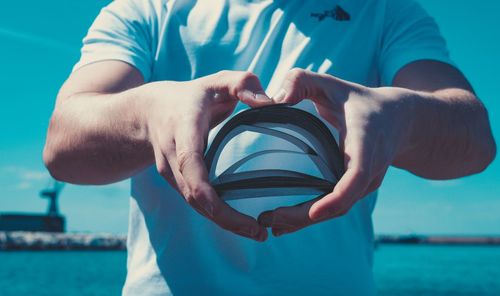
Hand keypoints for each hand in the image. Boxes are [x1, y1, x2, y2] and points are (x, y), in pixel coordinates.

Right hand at [143, 71, 272, 240]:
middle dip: (225, 218)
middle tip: (259, 233)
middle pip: (194, 195)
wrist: (150, 112)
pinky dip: (218, 216)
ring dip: (224, 222)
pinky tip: (241, 224)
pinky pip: (196, 203)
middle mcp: (173, 157)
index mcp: (183, 130)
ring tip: (257, 233)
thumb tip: (269, 102)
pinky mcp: (177, 183)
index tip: (224, 209)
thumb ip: (242, 83)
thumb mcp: (216, 81)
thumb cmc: (190, 96)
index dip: (204, 189)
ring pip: (195, 205)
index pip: (189, 162)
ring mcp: (172, 173)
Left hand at [258, 68, 414, 235]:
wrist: (398, 118)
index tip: (315, 213)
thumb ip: (301, 81)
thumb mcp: (331, 83)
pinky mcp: (359, 189)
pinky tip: (285, 223)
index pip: (357, 175)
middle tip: (270, 220)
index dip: (338, 197)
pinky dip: (312, 216)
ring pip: (337, 210)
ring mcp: (366, 182)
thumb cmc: (358, 100)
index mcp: (366, 142)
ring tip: (271, 224)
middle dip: (306, 216)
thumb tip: (274, 101)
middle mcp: (370, 168)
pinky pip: (337, 207)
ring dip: (305, 221)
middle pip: (341, 203)